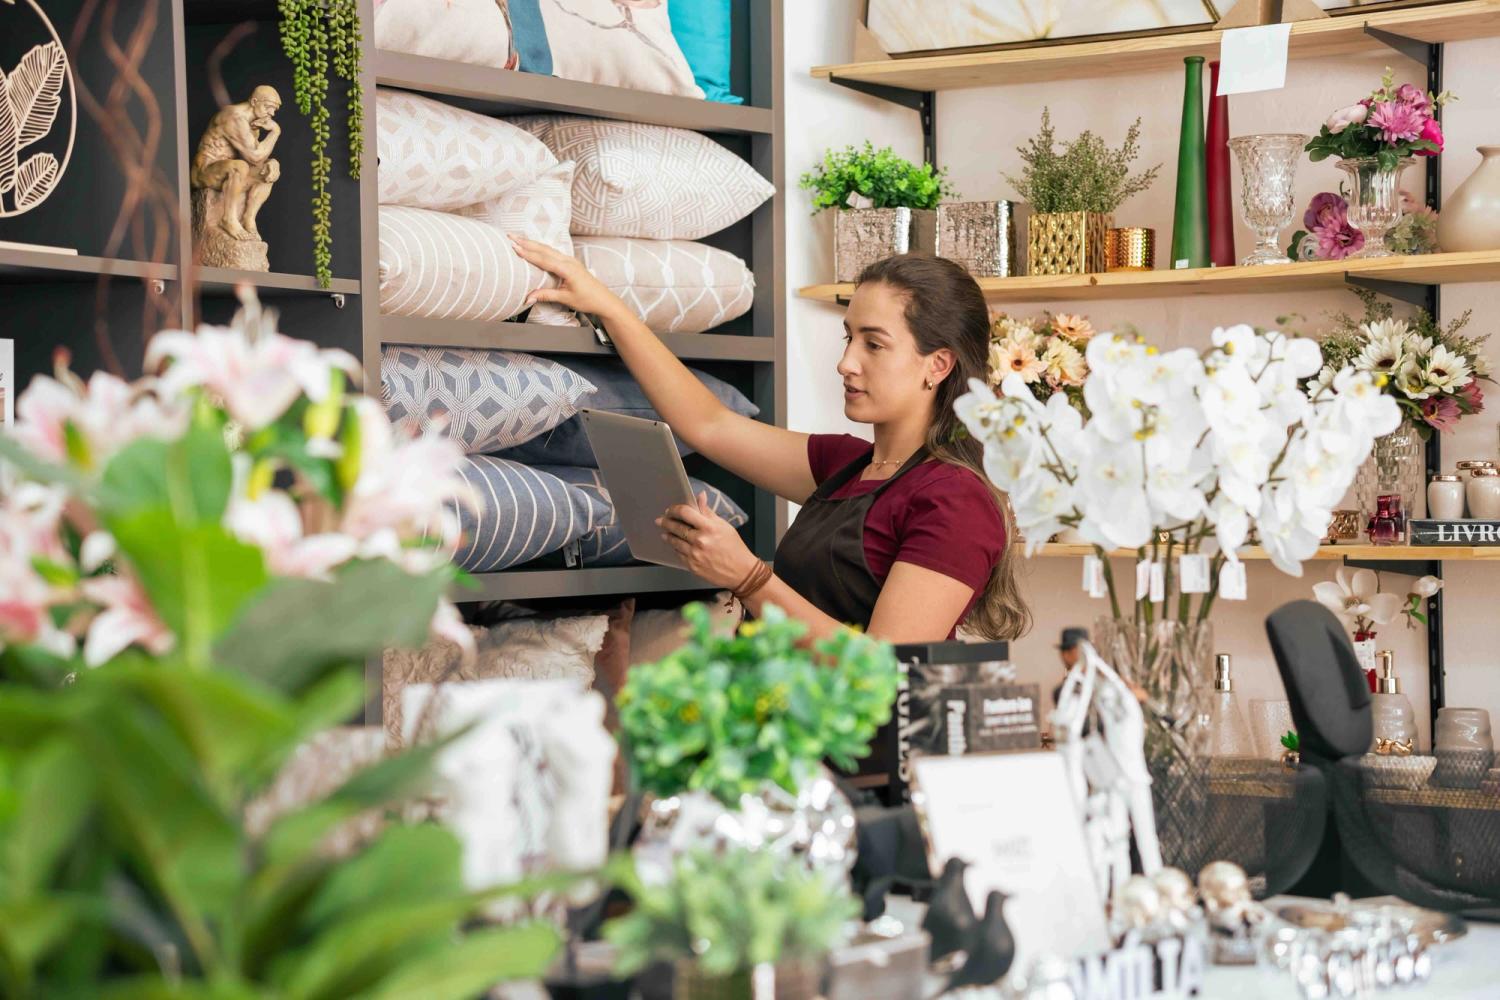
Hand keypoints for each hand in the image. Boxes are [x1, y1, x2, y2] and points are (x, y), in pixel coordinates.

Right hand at [508, 234, 629, 320]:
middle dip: (526, 242)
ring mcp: (570, 260)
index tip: (514, 247)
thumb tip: (528, 298)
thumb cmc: (587, 300)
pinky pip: (553, 252)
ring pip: (548, 249)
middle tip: (511, 236)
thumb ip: (546, 295)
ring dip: (532, 243)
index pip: (543, 259)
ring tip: (518, 238)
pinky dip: (541, 248)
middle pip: (544, 249)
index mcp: (567, 269)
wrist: (604, 300)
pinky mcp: (571, 263)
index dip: (528, 253)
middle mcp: (568, 261)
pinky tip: (534, 246)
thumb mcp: (565, 298)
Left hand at [656, 493, 756, 589]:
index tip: (671, 510)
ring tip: (666, 533)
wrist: (741, 572)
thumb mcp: (724, 526)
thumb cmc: (735, 548)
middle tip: (661, 520)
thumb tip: (700, 497)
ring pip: (674, 541)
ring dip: (668, 536)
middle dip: (666, 522)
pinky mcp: (692, 566)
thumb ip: (708, 512)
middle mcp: (700, 540)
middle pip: (676, 527)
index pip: (685, 512)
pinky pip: (679, 554)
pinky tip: (676, 545)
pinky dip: (676, 548)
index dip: (675, 509)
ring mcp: (695, 554)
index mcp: (709, 528)